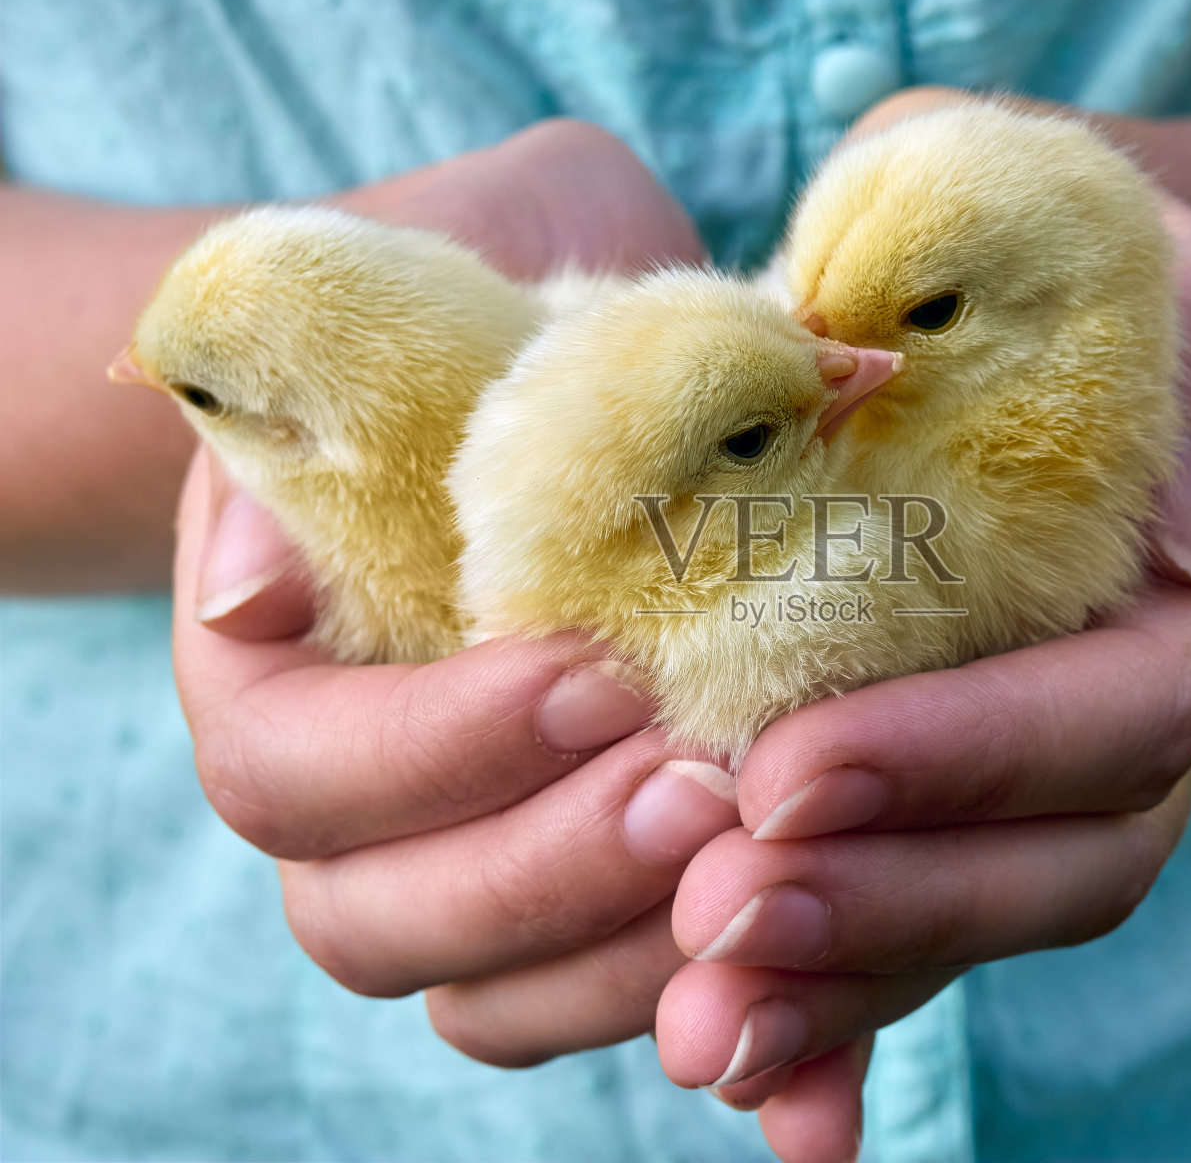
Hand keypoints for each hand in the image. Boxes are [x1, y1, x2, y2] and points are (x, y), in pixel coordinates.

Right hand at [172, 121, 738, 1064]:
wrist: (528, 347)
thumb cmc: (493, 287)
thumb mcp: (499, 251)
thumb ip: (493, 345)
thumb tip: (483, 512)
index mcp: (273, 652)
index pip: (293, 766)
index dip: (433, 747)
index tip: (593, 670)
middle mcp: (343, 782)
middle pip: (376, 918)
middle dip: (544, 867)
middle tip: (705, 786)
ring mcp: (453, 851)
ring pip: (488, 995)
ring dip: (625, 955)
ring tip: (766, 862)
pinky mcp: (573, 889)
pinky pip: (607, 997)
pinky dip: (703, 1023)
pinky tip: (808, 1047)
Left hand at [648, 89, 1190, 1162]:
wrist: (953, 298)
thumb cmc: (1004, 240)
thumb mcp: (1095, 228)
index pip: (1116, 707)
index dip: (967, 757)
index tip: (785, 768)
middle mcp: (1131, 703)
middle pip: (1061, 862)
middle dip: (893, 902)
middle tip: (720, 920)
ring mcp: (1035, 777)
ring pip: (973, 925)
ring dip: (840, 987)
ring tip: (698, 1025)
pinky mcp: (938, 811)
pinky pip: (904, 939)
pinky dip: (832, 1016)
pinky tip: (744, 1078)